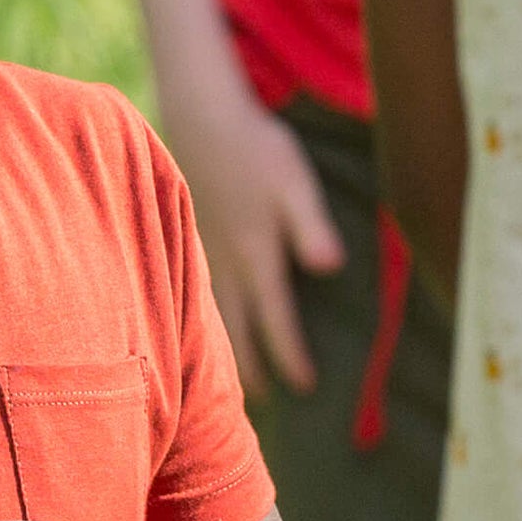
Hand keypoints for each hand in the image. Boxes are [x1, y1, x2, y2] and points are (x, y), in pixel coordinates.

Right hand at [161, 85, 343, 397]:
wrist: (201, 118)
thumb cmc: (257, 148)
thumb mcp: (294, 183)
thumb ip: (311, 226)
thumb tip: (331, 268)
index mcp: (257, 254)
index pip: (276, 318)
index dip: (291, 355)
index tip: (307, 388)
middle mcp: (227, 262)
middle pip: (238, 329)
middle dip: (251, 368)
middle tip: (265, 402)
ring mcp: (203, 253)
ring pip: (214, 314)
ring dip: (225, 348)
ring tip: (232, 376)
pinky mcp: (191, 240)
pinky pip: (198, 293)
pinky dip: (205, 318)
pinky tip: (208, 323)